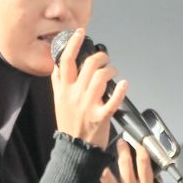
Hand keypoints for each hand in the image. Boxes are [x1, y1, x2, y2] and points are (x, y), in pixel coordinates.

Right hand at [51, 29, 124, 149]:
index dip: (73, 44)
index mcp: (63, 90)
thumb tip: (60, 64)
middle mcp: (74, 95)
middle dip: (100, 57)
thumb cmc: (69, 124)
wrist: (75, 148)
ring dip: (110, 71)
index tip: (80, 33)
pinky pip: (112, 100)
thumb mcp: (58, 101)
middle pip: (87, 65)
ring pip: (100, 78)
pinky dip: (120, 90)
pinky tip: (124, 84)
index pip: (65, 61)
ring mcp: (87, 105)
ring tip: (112, 73)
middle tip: (104, 59)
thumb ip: (59, 82)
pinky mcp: (101, 116)